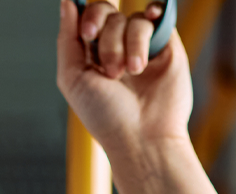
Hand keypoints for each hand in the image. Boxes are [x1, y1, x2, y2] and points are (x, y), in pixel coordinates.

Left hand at [56, 1, 191, 159]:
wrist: (142, 137)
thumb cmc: (105, 116)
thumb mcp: (72, 78)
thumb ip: (67, 38)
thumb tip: (67, 2)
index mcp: (93, 54)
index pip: (89, 17)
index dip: (89, 17)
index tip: (88, 34)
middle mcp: (118, 47)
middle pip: (110, 14)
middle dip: (107, 38)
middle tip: (111, 69)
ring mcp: (143, 46)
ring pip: (133, 20)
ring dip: (129, 45)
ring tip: (132, 72)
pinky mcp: (167, 48)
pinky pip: (159, 18)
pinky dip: (155, 13)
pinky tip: (152, 17)